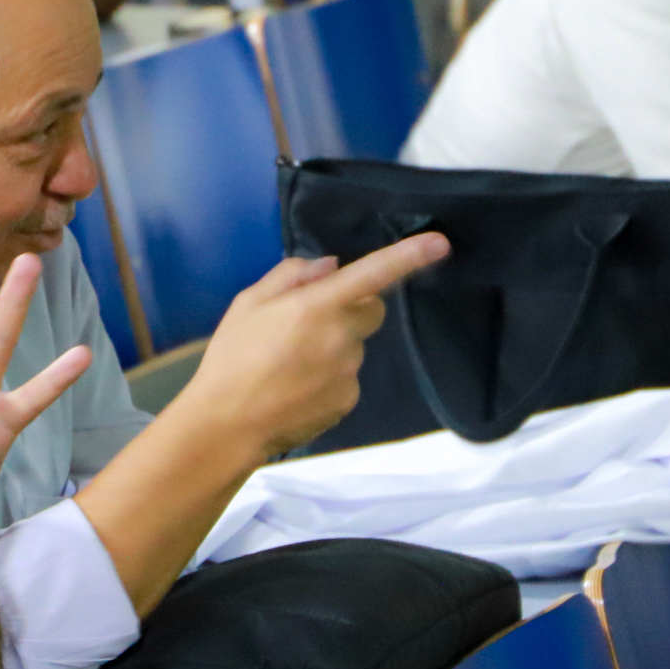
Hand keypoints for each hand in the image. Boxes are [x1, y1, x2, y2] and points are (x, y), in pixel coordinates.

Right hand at [172, 233, 450, 457]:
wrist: (228, 425)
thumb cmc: (231, 359)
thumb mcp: (247, 305)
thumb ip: (289, 277)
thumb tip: (328, 266)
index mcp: (317, 306)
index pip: (372, 275)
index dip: (408, 257)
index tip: (440, 243)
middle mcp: (342, 337)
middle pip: (371, 310)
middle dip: (350, 309)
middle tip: (307, 324)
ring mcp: (349, 372)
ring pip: (353, 347)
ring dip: (332, 347)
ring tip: (289, 365)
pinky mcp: (348, 400)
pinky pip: (346, 378)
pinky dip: (327, 379)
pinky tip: (295, 389)